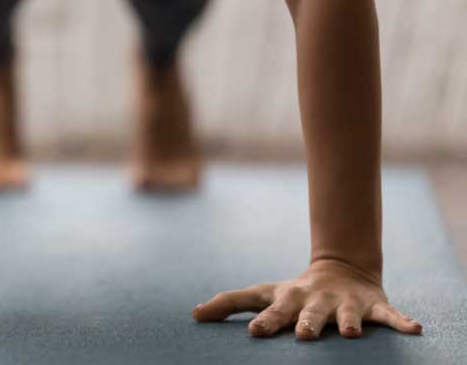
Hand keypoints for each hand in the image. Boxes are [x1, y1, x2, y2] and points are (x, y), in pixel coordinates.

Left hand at [192, 259, 421, 339]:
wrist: (340, 271)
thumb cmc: (293, 293)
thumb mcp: (263, 294)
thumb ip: (229, 303)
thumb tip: (193, 315)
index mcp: (288, 300)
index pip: (273, 312)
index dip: (265, 322)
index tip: (255, 332)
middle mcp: (316, 303)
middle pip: (310, 315)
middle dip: (307, 324)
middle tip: (303, 336)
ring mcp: (345, 305)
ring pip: (348, 317)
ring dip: (349, 324)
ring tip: (350, 334)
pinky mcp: (372, 307)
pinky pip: (389, 316)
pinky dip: (402, 322)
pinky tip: (415, 330)